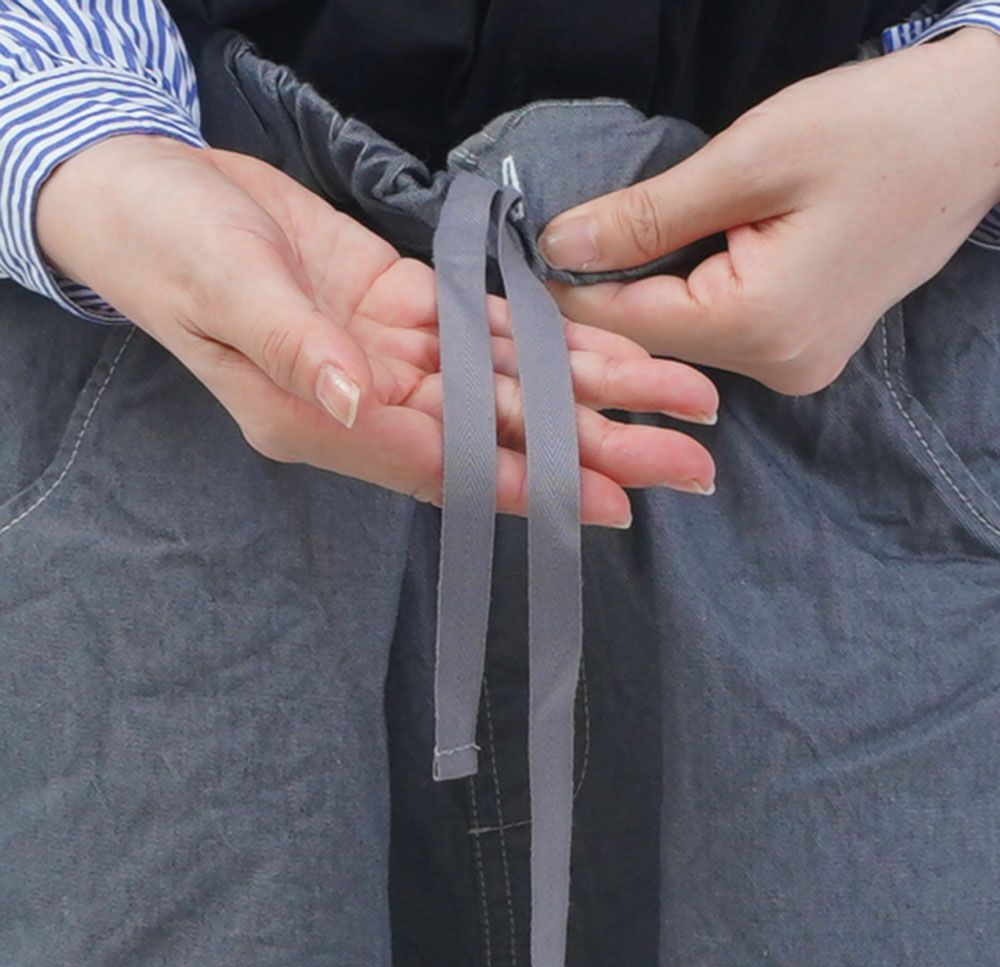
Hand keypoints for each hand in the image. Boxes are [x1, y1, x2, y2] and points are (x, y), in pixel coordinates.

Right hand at [35, 135, 718, 526]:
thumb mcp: (222, 287)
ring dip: (593, 394)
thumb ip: (293, 346)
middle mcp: (370, 401)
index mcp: (324, 417)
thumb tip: (354, 399)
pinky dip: (551, 339)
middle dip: (595, 448)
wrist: (146, 189)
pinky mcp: (401, 306)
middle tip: (685, 464)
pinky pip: (489, 330)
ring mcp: (391, 355)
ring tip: (678, 404)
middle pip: (500, 434)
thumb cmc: (162, 244)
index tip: (607, 505)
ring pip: (510, 384)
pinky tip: (611, 349)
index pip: (445, 463)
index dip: (527, 485)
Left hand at [539, 28, 999, 394]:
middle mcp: (777, 367)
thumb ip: (648, 215)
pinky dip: (681, 301)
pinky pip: (718, 333)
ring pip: (682, 340)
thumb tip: (559, 246)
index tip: (511, 269)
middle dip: (595, 301)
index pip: (626, 325)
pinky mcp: (804, 350)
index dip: (563, 295)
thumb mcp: (751, 158)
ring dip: (637, 299)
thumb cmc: (877, 129)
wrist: (974, 134)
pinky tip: (655, 268)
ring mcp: (795, 367)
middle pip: (651, 342)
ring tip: (591, 256)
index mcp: (761, 326)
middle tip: (542, 256)